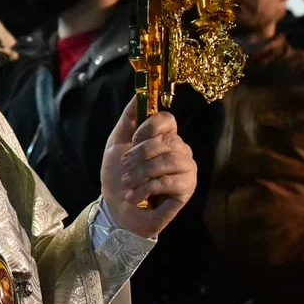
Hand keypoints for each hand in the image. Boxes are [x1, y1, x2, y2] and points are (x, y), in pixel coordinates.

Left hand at [100, 96, 197, 238]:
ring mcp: (186, 169)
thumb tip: (137, 95)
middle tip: (124, 165)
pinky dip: (147, 188)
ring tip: (128, 183)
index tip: (133, 140)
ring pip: (170, 161)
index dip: (149, 127)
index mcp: (164, 136)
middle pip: (168, 140)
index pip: (167, 119)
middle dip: (140, 154)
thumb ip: (128, 119)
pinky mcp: (187, 188)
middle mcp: (179, 149)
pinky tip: (135, 195)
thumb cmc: (118, 175)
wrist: (117, 208)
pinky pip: (171, 182)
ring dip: (142, 172)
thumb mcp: (116, 143)